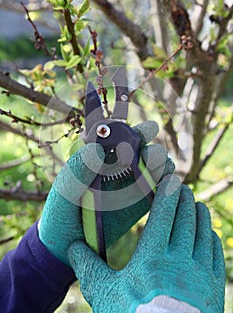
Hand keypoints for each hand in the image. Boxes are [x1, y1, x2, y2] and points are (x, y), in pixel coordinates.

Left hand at [39, 121, 171, 265]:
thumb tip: (96, 150)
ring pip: (154, 169)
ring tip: (162, 170)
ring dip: (162, 166)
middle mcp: (117, 167)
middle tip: (151, 155)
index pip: (119, 137)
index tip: (144, 131)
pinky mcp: (140, 203)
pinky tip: (166, 189)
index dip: (133, 132)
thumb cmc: (61, 213)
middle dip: (152, 150)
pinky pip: (158, 192)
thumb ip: (77, 171)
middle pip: (142, 151)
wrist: (67, 246)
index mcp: (99, 157)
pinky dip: (167, 187)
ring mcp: (131, 185)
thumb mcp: (64, 191)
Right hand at [68, 175, 225, 312]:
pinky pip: (215, 253)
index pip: (164, 215)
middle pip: (186, 219)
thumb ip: (88, 267)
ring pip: (204, 233)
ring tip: (195, 204)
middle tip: (182, 188)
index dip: (168, 194)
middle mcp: (181, 262)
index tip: (170, 180)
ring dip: (199, 215)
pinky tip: (207, 232)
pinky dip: (211, 237)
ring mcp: (201, 275)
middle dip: (184, 200)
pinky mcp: (214, 288)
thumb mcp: (105, 294)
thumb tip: (72, 247)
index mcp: (152, 259)